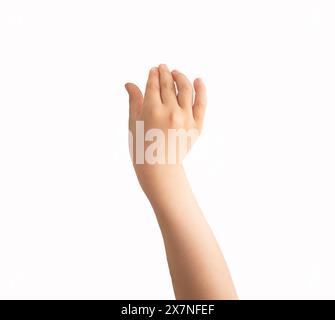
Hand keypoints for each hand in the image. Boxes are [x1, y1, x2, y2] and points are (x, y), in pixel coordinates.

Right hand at [125, 64, 206, 190]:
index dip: (153, 74)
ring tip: (176, 73)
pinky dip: (201, 90)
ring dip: (180, 77)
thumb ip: (134, 101)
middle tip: (163, 67)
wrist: (159, 169)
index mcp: (152, 110)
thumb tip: (129, 83)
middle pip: (168, 85)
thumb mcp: (134, 123)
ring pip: (185, 89)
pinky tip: (198, 80)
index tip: (154, 69)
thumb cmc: (142, 146)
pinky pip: (201, 103)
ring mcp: (186, 118)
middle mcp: (170, 112)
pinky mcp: (197, 126)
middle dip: (165, 73)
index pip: (154, 84)